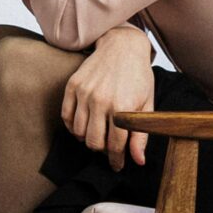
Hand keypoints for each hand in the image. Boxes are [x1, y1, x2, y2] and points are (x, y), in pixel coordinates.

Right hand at [60, 26, 154, 171]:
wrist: (122, 46)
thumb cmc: (138, 76)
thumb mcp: (147, 105)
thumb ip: (141, 135)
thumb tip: (138, 161)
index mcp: (121, 107)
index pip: (115, 145)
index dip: (116, 159)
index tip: (117, 165)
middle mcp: (100, 101)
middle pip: (94, 142)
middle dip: (102, 151)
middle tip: (108, 149)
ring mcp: (84, 93)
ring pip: (78, 132)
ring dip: (87, 139)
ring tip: (97, 136)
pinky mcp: (72, 86)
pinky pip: (66, 117)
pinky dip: (72, 127)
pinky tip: (83, 127)